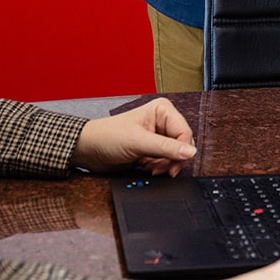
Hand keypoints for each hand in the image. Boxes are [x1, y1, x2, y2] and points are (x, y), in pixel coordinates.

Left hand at [70, 98, 195, 175]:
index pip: (184, 132)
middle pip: (182, 144)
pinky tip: (146, 167)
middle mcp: (162, 121)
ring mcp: (158, 135)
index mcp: (162, 110)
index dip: (181, 151)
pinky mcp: (152, 148)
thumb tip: (190, 152)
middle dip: (172, 160)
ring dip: (164, 165)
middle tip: (162, 169)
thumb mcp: (138, 142)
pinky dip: (159, 168)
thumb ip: (166, 147)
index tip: (174, 166)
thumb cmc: (107, 136)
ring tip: (150, 168)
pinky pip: (166, 161)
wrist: (89, 149)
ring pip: (175, 155)